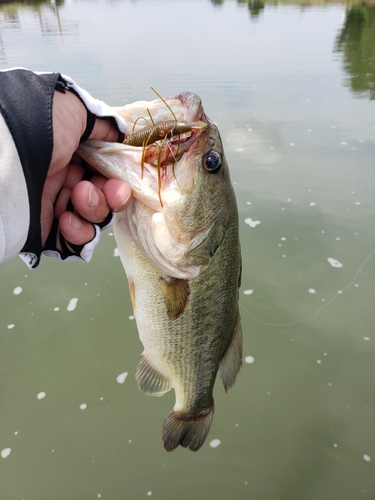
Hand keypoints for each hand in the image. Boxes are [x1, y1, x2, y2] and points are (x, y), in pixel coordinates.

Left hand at [41, 90, 130, 247]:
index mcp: (70, 151)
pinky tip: (66, 219)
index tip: (121, 181)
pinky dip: (79, 233)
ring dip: (95, 211)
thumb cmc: (39, 126)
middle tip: (107, 193)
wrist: (6, 151)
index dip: (118, 179)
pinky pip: (75, 240)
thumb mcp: (75, 110)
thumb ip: (103, 125)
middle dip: (110, 197)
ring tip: (78, 199)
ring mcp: (52, 204)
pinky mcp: (44, 228)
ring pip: (92, 218)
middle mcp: (62, 177)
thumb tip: (119, 134)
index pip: (105, 172)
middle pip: (103, 196)